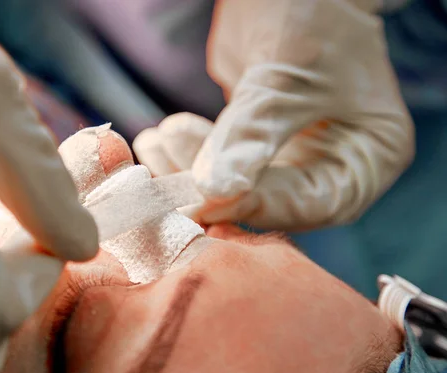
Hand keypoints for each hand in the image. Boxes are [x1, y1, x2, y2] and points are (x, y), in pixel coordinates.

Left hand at [134, 0, 413, 230]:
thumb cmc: (311, 15)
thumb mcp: (286, 75)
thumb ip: (252, 134)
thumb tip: (213, 191)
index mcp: (368, 158)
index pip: (310, 203)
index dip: (254, 204)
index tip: (201, 199)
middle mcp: (334, 168)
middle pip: (270, 202)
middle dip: (214, 190)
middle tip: (166, 174)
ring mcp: (294, 158)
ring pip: (239, 186)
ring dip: (190, 172)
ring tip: (154, 143)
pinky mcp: (258, 146)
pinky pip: (222, 163)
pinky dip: (190, 155)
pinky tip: (158, 139)